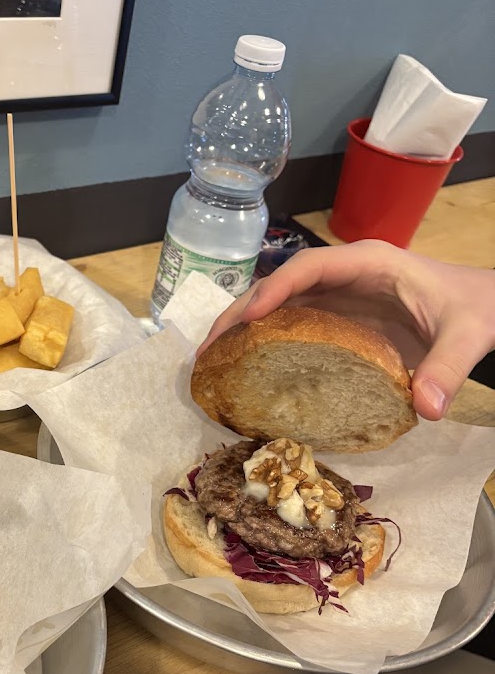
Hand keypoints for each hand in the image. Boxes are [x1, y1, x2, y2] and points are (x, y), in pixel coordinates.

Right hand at [197, 240, 494, 420]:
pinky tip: (244, 369)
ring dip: (242, 329)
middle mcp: (343, 275)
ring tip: (211, 362)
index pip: (309, 268)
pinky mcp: (336, 318)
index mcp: (368, 264)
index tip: (248, 319)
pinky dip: (262, 342)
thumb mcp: (468, 335)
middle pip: (279, 285)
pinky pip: (291, 324)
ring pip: (277, 304)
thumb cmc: (474, 309)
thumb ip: (450, 367)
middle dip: (240, 314)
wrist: (484, 306)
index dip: (275, 290)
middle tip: (207, 351)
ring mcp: (337, 295)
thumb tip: (427, 409)